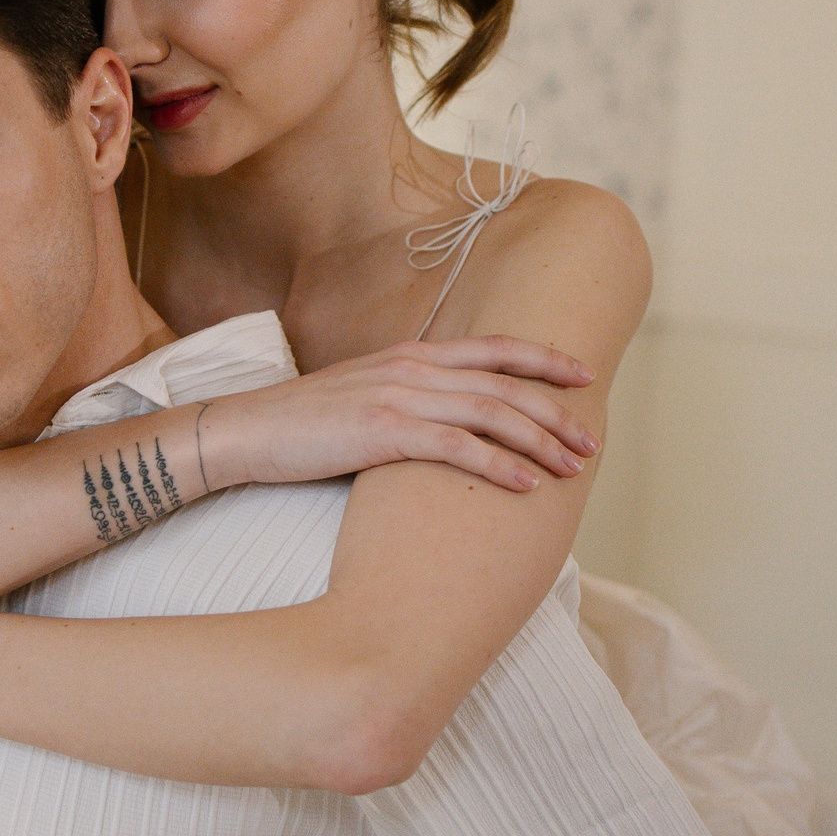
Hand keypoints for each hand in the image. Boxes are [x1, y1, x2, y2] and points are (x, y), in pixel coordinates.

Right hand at [200, 337, 598, 497]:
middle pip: (505, 385)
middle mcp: (412, 367)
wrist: (246, 430)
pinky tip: (526, 486)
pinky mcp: (383, 432)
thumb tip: (447, 419)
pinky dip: (498, 466)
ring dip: (540, 442)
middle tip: (590, 444)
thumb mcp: (365, 396)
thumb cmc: (303, 424)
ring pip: (491, 413)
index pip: (495, 349)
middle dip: (556, 413)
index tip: (584, 378)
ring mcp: (399, 396)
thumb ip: (409, 397)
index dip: (545, 361)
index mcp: (411, 354)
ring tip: (572, 469)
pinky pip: (457, 447)